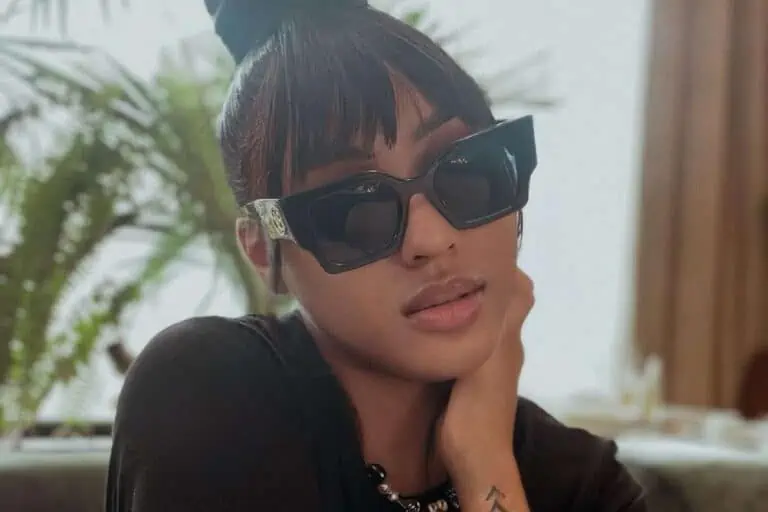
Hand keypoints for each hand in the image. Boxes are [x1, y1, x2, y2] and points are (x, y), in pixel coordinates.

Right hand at [436, 268, 533, 497]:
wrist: (474, 456)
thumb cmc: (477, 406)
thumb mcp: (487, 356)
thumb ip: (499, 320)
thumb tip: (515, 276)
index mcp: (508, 340)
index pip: (520, 293)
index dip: (509, 270)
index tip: (484, 247)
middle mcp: (504, 349)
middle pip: (500, 306)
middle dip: (484, 283)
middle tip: (453, 265)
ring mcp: (490, 367)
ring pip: (484, 325)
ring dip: (470, 306)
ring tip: (441, 288)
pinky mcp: (474, 382)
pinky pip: (471, 343)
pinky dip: (460, 328)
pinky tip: (439, 328)